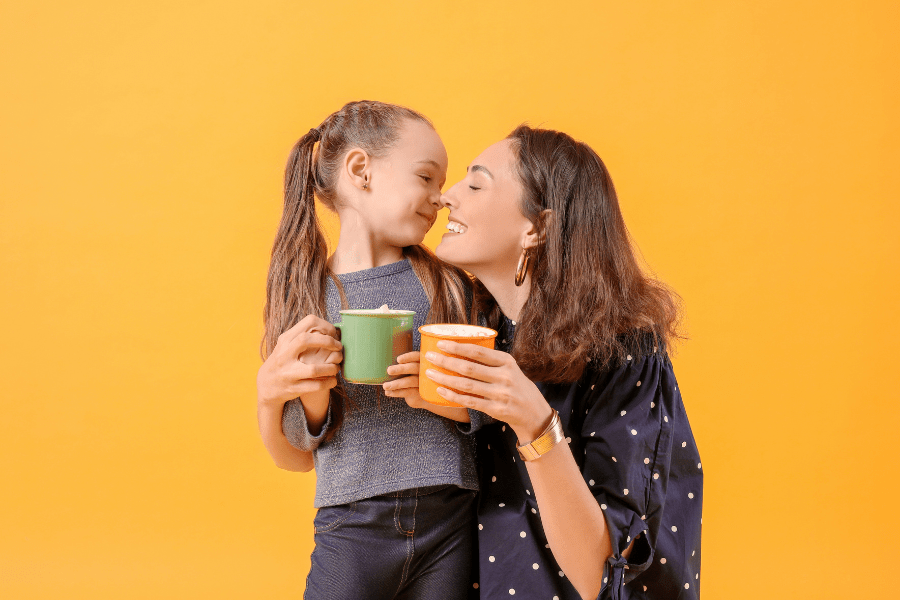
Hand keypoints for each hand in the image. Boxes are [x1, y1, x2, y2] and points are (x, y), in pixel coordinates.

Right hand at [257, 315, 342, 410]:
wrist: (266, 384)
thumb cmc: (283, 360)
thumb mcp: (287, 344)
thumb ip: (304, 335)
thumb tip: (331, 329)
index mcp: (286, 340)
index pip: (307, 323)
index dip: (326, 326)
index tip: (334, 334)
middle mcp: (284, 354)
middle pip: (306, 340)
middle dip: (328, 342)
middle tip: (339, 348)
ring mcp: (288, 372)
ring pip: (314, 369)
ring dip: (331, 368)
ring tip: (336, 367)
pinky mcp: (293, 388)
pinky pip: (316, 386)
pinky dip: (328, 382)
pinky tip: (333, 379)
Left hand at [382, 351, 428, 408]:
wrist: (421, 396)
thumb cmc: (410, 378)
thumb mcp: (408, 370)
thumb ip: (400, 364)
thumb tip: (379, 360)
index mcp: (421, 362)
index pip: (416, 356)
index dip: (408, 357)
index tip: (398, 359)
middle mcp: (424, 371)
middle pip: (414, 368)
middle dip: (401, 369)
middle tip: (389, 370)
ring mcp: (423, 383)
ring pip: (410, 381)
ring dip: (396, 383)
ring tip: (385, 386)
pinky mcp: (419, 394)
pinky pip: (408, 392)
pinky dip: (397, 392)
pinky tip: (388, 392)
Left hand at [423, 341, 552, 440]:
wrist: (534, 412)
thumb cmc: (516, 386)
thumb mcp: (509, 368)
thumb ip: (490, 360)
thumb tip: (461, 347)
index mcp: (506, 362)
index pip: (478, 351)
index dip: (457, 347)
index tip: (441, 343)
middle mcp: (504, 377)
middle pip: (468, 367)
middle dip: (445, 361)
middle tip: (429, 357)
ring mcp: (500, 394)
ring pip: (466, 385)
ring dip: (444, 379)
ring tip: (429, 373)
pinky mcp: (495, 409)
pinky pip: (469, 401)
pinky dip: (452, 396)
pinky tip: (440, 391)